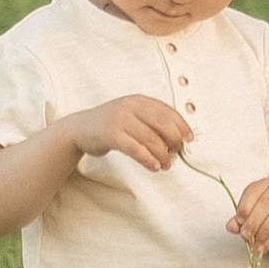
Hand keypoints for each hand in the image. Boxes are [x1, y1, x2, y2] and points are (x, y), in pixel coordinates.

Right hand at [66, 93, 194, 174]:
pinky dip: (147, 158)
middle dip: (173, 140)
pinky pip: (135, 148)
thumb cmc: (111, 125)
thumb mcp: (132, 117)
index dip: (181, 125)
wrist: (79, 129)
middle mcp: (131, 106)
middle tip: (177, 153)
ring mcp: (120, 119)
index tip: (189, 139)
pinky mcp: (111, 134)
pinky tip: (154, 167)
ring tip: (166, 165)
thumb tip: (177, 139)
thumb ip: (151, 123)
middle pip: (162, 123)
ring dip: (161, 154)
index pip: (167, 111)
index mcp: (139, 100)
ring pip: (150, 138)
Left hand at [229, 168, 268, 259]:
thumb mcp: (252, 214)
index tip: (239, 222)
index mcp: (265, 184)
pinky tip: (264, 248)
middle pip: (266, 203)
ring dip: (264, 232)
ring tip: (254, 245)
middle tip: (245, 236)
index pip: (254, 191)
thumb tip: (230, 226)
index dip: (245, 207)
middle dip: (253, 222)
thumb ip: (240, 220)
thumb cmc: (267, 215)